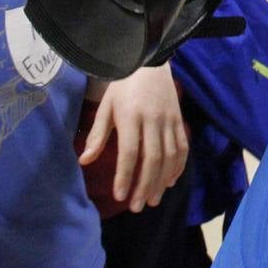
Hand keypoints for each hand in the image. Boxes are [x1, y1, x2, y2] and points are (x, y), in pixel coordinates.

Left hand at [78, 64, 187, 211]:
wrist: (150, 61)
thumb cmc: (123, 84)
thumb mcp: (106, 105)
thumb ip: (98, 134)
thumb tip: (84, 161)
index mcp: (131, 116)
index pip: (130, 152)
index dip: (126, 176)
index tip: (120, 196)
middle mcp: (153, 120)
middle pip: (152, 158)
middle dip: (145, 185)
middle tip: (137, 206)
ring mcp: (169, 120)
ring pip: (169, 156)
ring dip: (161, 180)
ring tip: (153, 200)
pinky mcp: (179, 119)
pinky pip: (182, 146)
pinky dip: (178, 166)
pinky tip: (170, 181)